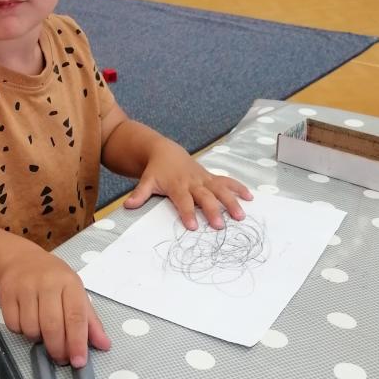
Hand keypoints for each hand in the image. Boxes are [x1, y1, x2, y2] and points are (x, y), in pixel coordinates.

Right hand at [0, 252, 109, 366]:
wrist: (22, 260)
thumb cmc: (54, 280)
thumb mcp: (76, 294)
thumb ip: (90, 321)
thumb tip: (104, 345)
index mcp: (69, 283)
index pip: (75, 317)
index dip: (77, 342)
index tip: (79, 362)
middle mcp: (47, 283)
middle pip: (52, 325)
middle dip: (57, 349)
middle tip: (60, 359)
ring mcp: (25, 287)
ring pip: (31, 328)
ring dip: (37, 339)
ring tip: (42, 333)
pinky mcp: (6, 293)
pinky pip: (13, 325)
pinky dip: (20, 331)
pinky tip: (26, 322)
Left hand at [124, 141, 252, 229]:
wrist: (165, 152)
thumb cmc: (156, 171)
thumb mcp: (146, 181)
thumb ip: (140, 194)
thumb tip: (128, 206)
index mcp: (177, 185)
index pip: (182, 200)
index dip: (187, 213)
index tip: (193, 227)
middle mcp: (193, 182)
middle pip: (205, 197)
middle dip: (213, 210)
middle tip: (220, 226)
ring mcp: (203, 178)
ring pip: (220, 189)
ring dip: (231, 201)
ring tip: (241, 215)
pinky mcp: (210, 177)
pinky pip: (226, 181)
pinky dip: (238, 187)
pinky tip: (250, 197)